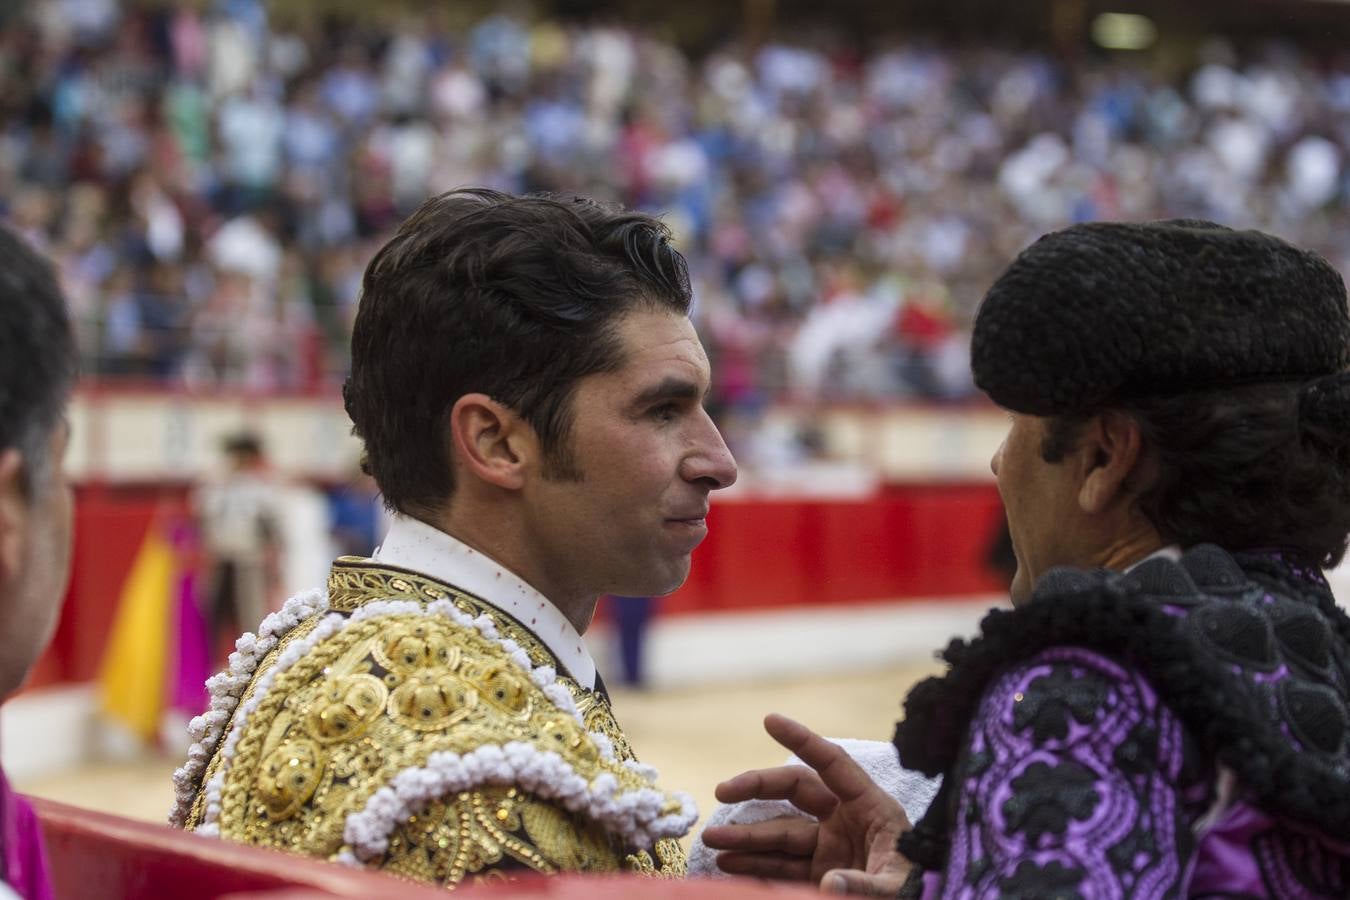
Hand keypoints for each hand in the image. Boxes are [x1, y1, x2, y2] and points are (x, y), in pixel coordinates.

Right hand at [700, 714, 912, 895]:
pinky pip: (783, 866)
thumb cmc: (920, 892)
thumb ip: (867, 885)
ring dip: (747, 838)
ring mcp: (832, 848)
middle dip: (758, 788)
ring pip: (782, 834)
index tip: (768, 720)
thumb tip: (828, 882)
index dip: (802, 740)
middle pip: (796, 791)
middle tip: (722, 791)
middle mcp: (847, 821)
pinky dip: (755, 866)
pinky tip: (728, 863)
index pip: (832, 763)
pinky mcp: (821, 875)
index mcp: (872, 808)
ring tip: (713, 840)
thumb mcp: (899, 888)